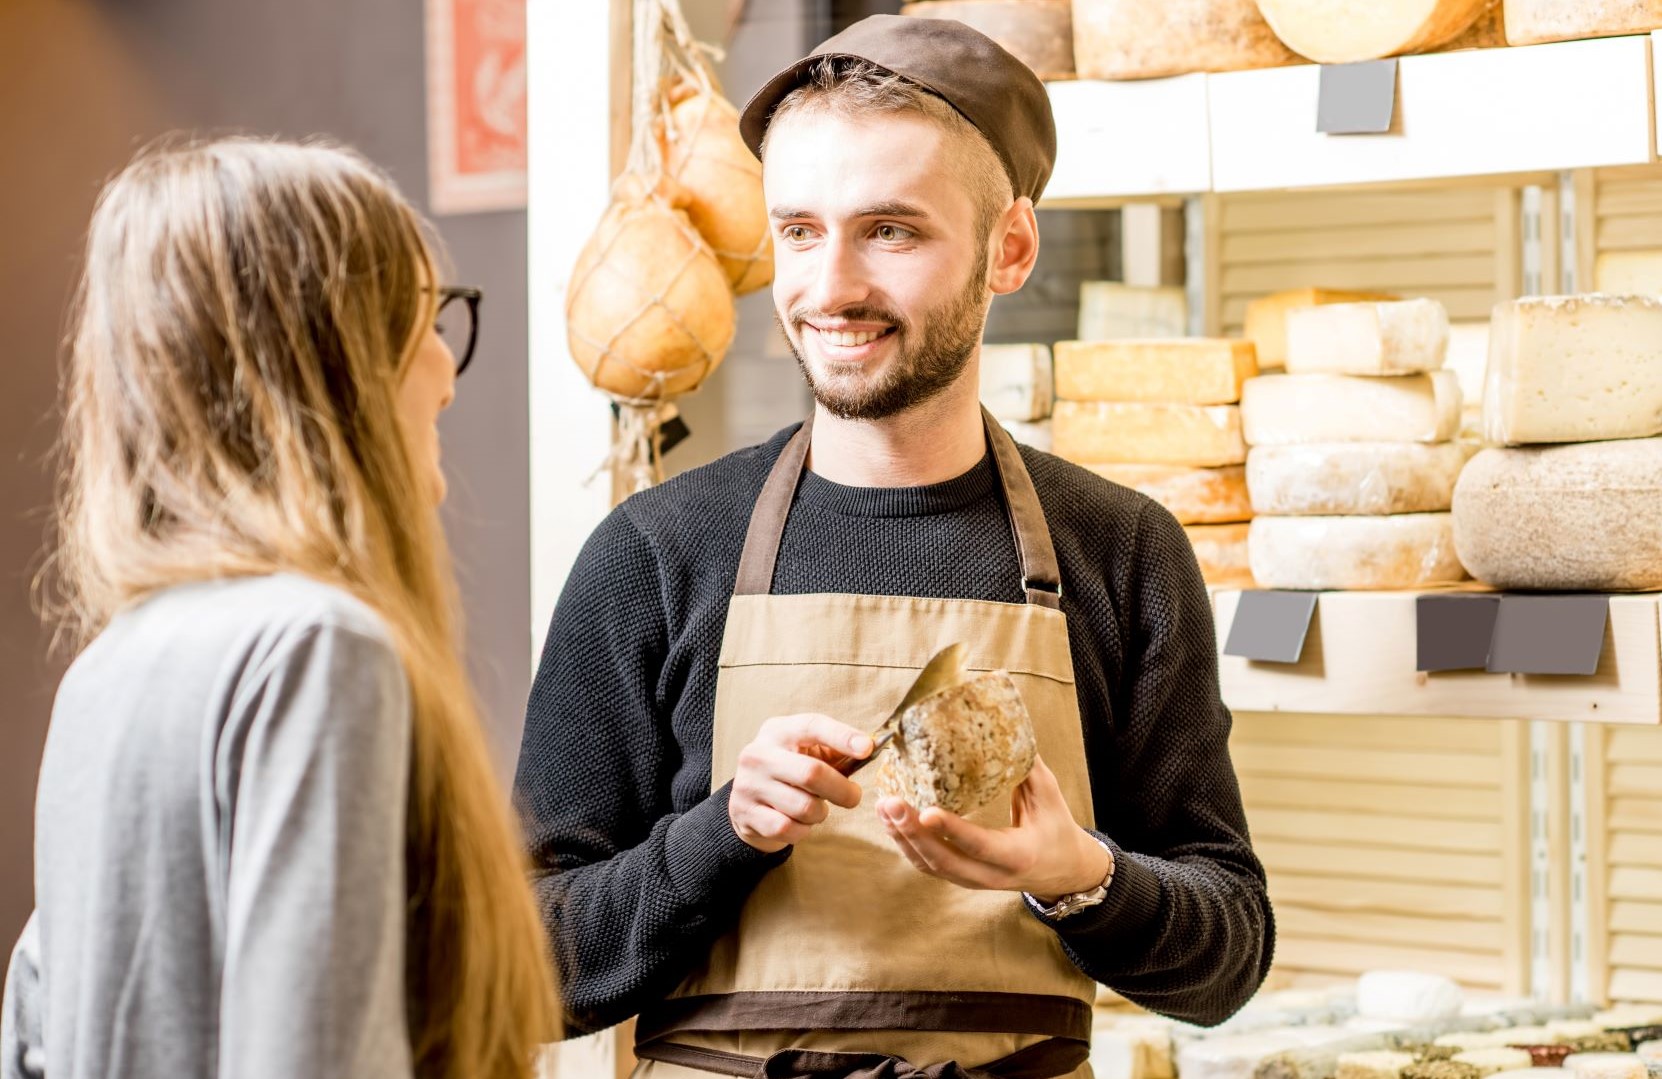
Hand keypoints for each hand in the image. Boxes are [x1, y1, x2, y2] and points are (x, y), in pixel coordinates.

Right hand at [729, 713, 871, 853]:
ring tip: (817, 808)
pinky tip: (800, 822)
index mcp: (777, 731)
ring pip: (804, 807)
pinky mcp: (746, 814)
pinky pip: (789, 828)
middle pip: (811, 773)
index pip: (812, 726)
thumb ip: (835, 750)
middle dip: (842, 790)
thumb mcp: (806, 752)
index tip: (867, 749)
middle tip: (854, 796)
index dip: (842, 736)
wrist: (745, 802)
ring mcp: (749, 785)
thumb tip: (869, 749)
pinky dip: (803, 830)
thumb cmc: (789, 773)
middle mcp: (758, 754)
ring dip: (821, 813)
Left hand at [878, 756, 1111, 901]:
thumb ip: (1024, 764)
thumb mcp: (1048, 795)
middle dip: (912, 832)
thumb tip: (1003, 722)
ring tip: (882, 807)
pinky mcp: (961, 879)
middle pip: (944, 861)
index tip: (926, 811)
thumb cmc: (1056, 828)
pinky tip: (890, 821)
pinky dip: (906, 844)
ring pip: (930, 866)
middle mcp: (991, 876)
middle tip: (889, 802)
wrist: (1063, 872)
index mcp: (1018, 855)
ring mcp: (974, 881)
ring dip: (902, 838)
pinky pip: (928, 866)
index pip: (979, 845)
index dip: (952, 829)